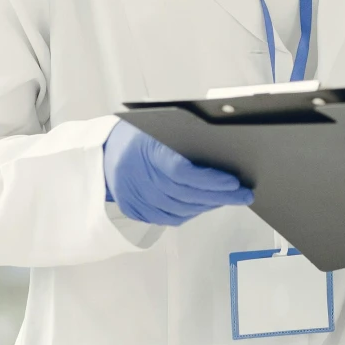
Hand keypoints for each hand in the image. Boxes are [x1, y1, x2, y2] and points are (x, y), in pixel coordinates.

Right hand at [103, 123, 252, 225]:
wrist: (101, 151)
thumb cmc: (135, 134)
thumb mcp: (157, 126)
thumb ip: (185, 137)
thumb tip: (223, 151)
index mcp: (143, 151)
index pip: (181, 173)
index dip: (210, 181)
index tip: (233, 182)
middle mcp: (136, 178)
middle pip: (185, 195)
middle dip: (219, 196)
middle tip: (243, 195)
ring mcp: (134, 197)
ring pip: (179, 210)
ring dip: (207, 206)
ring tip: (228, 199)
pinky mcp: (134, 210)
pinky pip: (168, 219)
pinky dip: (190, 213)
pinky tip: (205, 206)